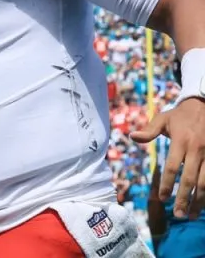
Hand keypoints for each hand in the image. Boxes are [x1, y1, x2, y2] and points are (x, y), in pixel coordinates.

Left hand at [131, 98, 204, 218]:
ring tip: (191, 214)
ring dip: (199, 201)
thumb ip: (149, 130)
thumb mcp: (163, 118)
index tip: (161, 198)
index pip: (172, 167)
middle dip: (183, 198)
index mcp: (181, 141)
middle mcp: (197, 149)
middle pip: (190, 179)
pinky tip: (203, 203)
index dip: (167, 184)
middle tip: (177, 214)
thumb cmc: (181, 115)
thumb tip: (131, 136)